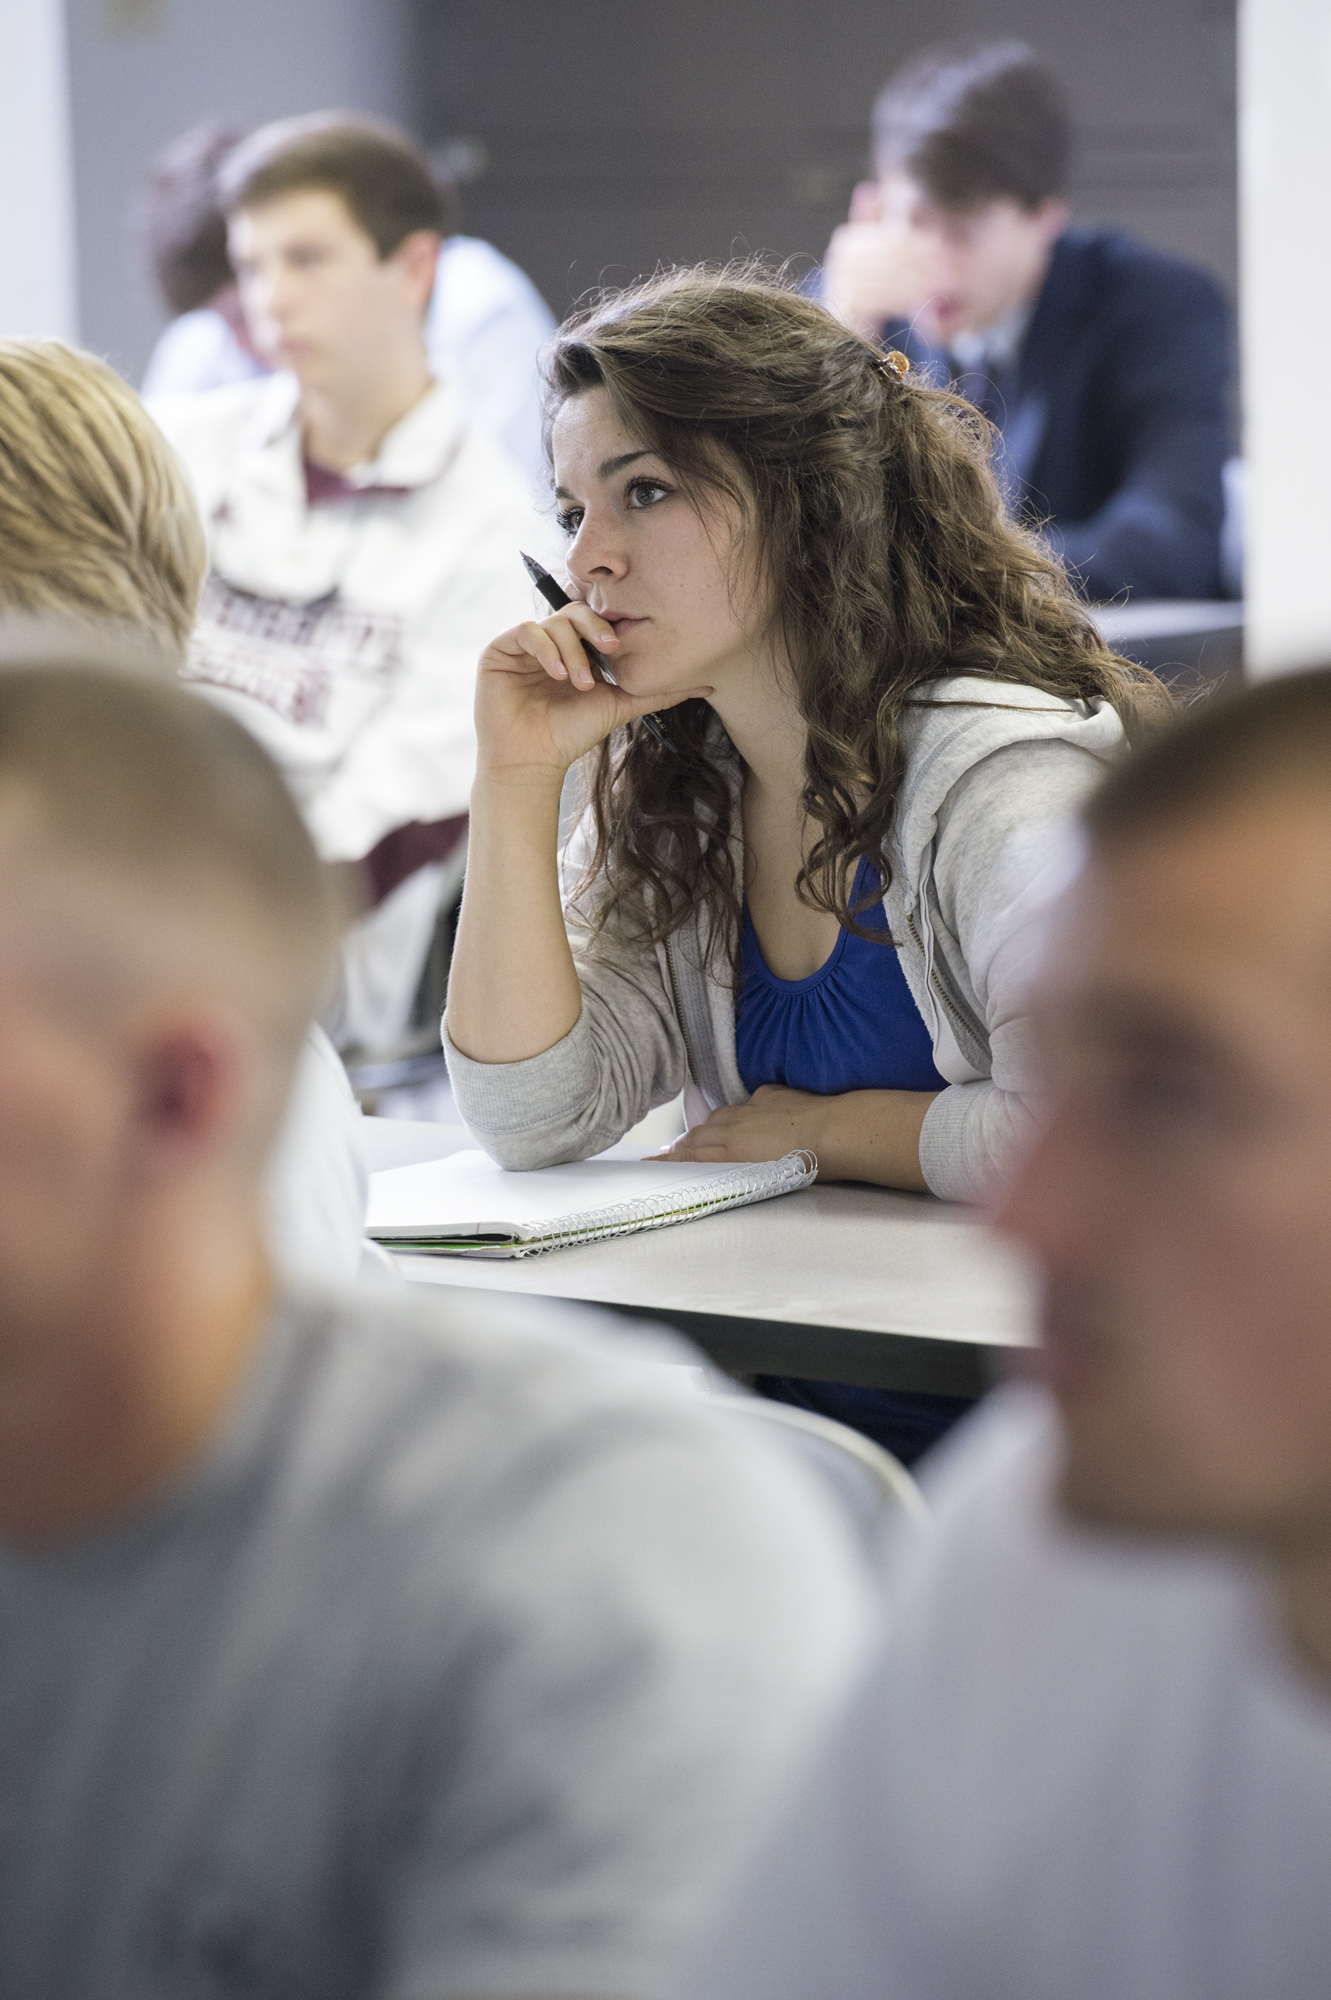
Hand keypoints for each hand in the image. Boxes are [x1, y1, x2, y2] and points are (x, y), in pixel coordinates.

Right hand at [475, 600, 710, 788]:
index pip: (593, 619)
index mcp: (574, 648)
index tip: (620, 647)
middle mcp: (548, 642)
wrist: (532, 762)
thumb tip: (708, 684)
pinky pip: (527, 631)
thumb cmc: (571, 735)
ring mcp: (523, 645)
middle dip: (594, 628)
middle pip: (574, 611)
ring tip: (581, 682)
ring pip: (553, 622)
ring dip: (572, 650)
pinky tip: (558, 675)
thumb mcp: (621, 705)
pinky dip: (546, 648)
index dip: (607, 626)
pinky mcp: (499, 651)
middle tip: (609, 649)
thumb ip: (658, 691)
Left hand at [654, 1083, 940, 1192]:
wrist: (831, 1129)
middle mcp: (740, 1116)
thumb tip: (774, 1108)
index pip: (724, 1117)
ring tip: (659, 1161)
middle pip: (705, 1129)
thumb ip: (778, 1105)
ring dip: (677, 1151)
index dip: (710, 1128)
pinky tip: (660, 1167)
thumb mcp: (796, 1101)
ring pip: (696, 1143)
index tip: (698, 1136)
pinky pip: (698, 1160)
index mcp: (758, 1102)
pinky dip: (677, 1162)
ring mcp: (734, 1136)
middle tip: (669, 1152)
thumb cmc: (825, 1119)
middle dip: (687, 1141)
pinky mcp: (733, 1156)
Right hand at [822, 185, 936, 341]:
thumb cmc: (866, 286)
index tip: (943, 244)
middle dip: (923, 263)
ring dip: (920, 282)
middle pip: (892, 257)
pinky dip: (908, 299)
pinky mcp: (848, 304)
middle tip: (950, 268)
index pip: (890, 236)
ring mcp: (842, 282)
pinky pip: (885, 299)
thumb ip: (882, 224)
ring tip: (943, 286)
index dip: (918, 239)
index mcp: (848, 238)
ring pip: (892, 279)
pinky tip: (926, 301)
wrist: (844, 327)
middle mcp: (841, 258)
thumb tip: (887, 191)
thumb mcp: (874, 252)